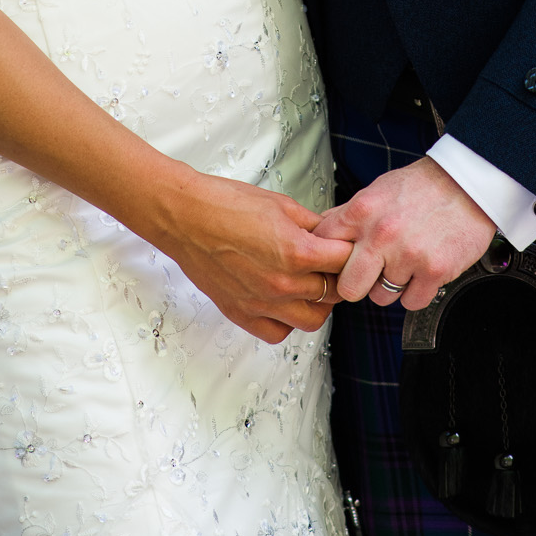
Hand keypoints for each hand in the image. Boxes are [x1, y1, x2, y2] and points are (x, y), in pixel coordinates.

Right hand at [155, 172, 356, 345]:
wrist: (185, 217)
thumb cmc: (226, 203)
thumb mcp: (280, 204)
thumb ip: (312, 223)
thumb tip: (331, 233)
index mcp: (296, 251)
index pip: (344, 262)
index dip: (349, 251)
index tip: (347, 247)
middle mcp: (283, 284)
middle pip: (333, 293)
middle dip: (337, 277)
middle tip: (329, 264)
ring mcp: (262, 303)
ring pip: (312, 320)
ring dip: (318, 303)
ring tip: (309, 284)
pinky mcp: (242, 314)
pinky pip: (279, 332)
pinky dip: (287, 321)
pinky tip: (283, 301)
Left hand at [314, 156, 495, 312]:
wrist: (466, 184)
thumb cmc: (422, 186)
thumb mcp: (377, 190)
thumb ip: (349, 213)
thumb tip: (322, 231)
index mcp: (362, 211)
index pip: (324, 246)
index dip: (328, 259)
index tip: (336, 263)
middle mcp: (381, 234)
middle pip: (348, 287)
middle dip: (358, 284)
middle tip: (371, 273)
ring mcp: (408, 254)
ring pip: (381, 297)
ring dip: (392, 286)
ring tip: (405, 263)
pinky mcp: (434, 271)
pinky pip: (411, 302)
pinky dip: (417, 292)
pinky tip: (421, 271)